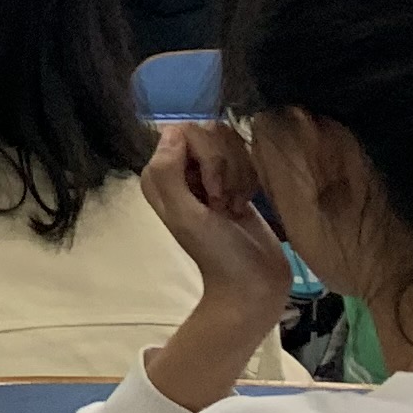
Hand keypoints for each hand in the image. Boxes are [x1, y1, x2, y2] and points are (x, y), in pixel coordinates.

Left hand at [140, 124, 291, 311]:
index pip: (182, 131)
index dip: (204, 156)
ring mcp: (208, 174)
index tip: (210, 191)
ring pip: (230, 144)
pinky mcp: (234, 181)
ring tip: (233, 207)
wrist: (253, 282)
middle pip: (209, 134)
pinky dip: (249, 182)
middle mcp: (180, 170)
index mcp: (159, 175)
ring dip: (238, 177)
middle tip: (222, 203)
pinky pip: (245, 158)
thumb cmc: (216, 252)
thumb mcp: (186, 215)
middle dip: (223, 169)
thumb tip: (171, 129)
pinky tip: (244, 205)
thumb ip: (168, 172)